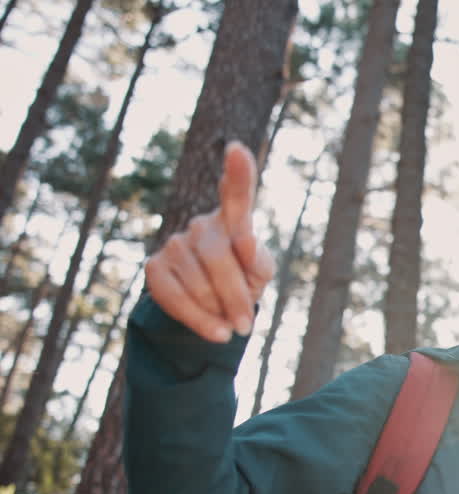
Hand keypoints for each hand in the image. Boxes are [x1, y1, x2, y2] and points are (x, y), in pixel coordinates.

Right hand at [145, 140, 273, 342]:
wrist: (209, 305)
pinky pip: (176, 298)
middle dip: (235, 295)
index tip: (237, 150)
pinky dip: (199, 320)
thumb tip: (247, 245)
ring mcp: (175, 243)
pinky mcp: (154, 267)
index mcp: (234, 219)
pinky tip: (216, 333)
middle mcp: (202, 224)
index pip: (237, 194)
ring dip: (219, 311)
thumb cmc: (243, 281)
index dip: (238, 173)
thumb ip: (259, 260)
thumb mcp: (259, 274)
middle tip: (247, 325)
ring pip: (198, 283)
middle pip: (218, 256)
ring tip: (232, 325)